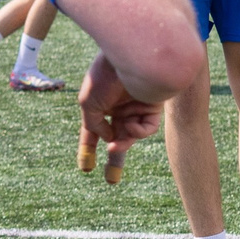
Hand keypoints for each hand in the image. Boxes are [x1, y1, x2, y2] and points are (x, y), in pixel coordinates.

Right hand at [78, 55, 165, 179]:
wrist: (134, 57)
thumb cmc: (106, 75)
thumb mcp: (88, 102)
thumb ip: (94, 124)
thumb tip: (109, 139)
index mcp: (100, 102)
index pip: (92, 130)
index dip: (87, 148)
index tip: (86, 168)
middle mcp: (118, 106)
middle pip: (116, 137)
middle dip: (114, 159)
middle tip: (111, 181)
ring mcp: (136, 107)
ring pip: (130, 136)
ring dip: (123, 144)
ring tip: (116, 146)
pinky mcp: (153, 108)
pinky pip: (145, 128)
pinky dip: (138, 131)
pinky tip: (131, 124)